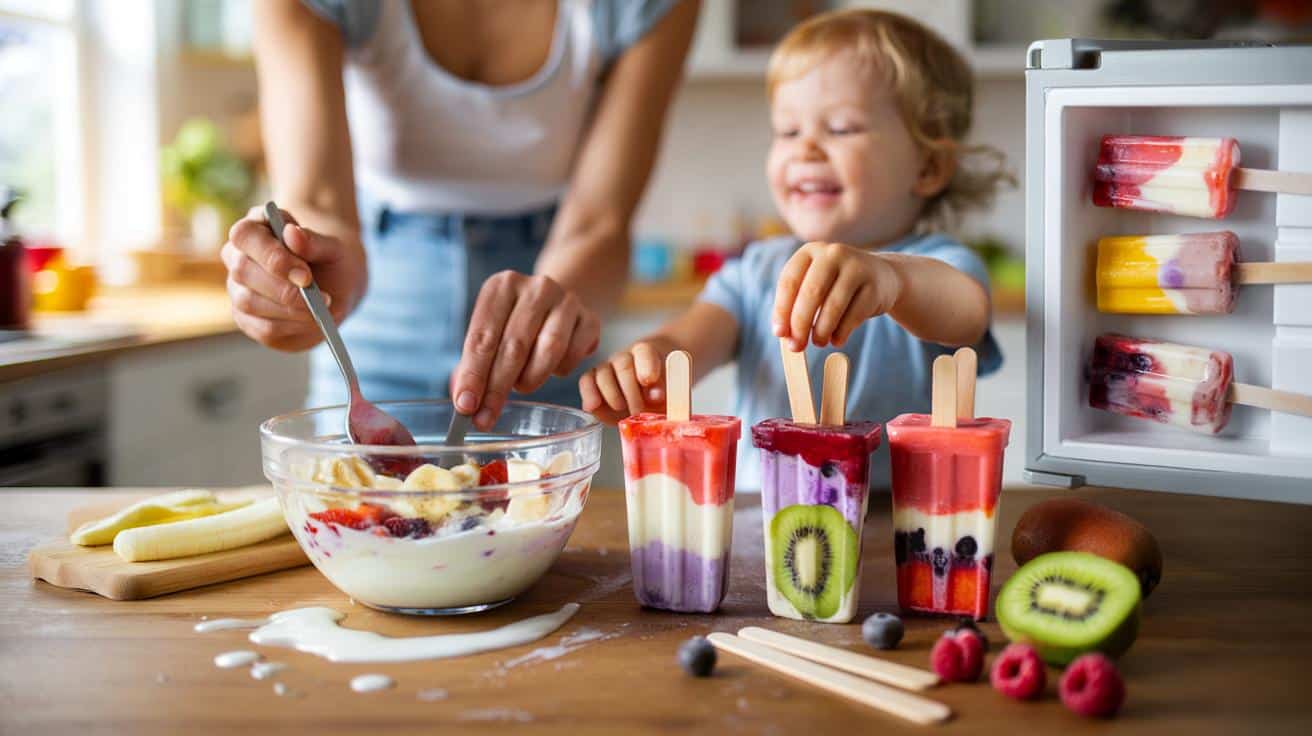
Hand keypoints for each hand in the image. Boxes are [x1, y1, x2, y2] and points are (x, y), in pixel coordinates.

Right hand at [221, 206, 364, 350]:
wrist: (337, 288)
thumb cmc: (331, 261)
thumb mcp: (333, 248)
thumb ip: (314, 241)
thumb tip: (291, 232)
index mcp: (255, 228)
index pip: (244, 235)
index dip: (271, 256)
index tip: (305, 276)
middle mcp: (237, 256)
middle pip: (242, 271)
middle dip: (283, 289)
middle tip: (320, 298)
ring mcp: (238, 288)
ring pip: (248, 302)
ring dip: (289, 310)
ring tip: (320, 310)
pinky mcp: (246, 318)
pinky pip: (260, 327)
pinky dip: (290, 327)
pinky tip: (311, 322)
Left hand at [451, 271, 599, 429]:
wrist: (556, 303)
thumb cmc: (515, 323)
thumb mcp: (491, 332)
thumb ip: (474, 365)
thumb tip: (464, 402)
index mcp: (502, 285)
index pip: (482, 336)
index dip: (473, 374)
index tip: (465, 406)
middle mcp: (536, 287)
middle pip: (514, 345)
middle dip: (497, 388)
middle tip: (486, 418)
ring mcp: (567, 301)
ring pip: (549, 349)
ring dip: (530, 378)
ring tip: (521, 386)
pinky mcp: (590, 318)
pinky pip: (574, 355)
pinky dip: (560, 370)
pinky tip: (551, 370)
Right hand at [578, 338, 671, 424]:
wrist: (649, 392)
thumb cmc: (662, 391)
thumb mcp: (672, 393)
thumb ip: (669, 393)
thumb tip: (656, 397)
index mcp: (648, 354)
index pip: (644, 352)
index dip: (646, 366)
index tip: (648, 381)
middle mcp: (625, 357)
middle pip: (623, 365)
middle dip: (630, 390)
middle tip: (639, 410)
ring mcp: (608, 368)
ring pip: (603, 374)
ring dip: (611, 394)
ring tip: (621, 409)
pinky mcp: (593, 382)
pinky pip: (586, 382)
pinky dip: (588, 394)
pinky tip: (592, 406)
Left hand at [773, 241, 902, 350]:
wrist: (881, 277)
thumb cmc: (836, 285)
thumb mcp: (813, 285)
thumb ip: (796, 306)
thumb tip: (785, 335)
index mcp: (810, 252)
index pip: (789, 281)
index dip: (781, 310)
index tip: (779, 333)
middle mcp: (833, 254)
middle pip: (811, 292)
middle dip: (800, 324)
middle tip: (796, 346)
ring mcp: (856, 267)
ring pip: (833, 305)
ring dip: (821, 331)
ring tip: (818, 342)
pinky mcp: (873, 286)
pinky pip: (853, 315)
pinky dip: (841, 333)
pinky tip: (836, 340)